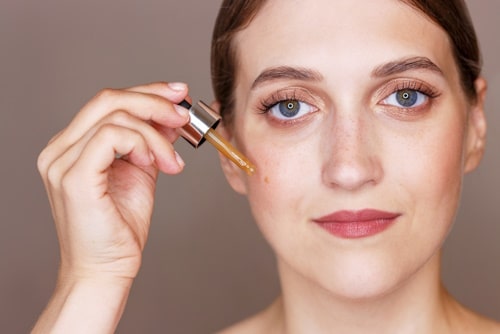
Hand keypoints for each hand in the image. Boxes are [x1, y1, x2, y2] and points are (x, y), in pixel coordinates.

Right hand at [37, 82, 189, 282]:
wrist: (107, 268)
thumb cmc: (121, 227)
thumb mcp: (141, 172)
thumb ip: (149, 143)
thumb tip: (170, 117)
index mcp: (73, 146)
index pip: (108, 101)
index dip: (146, 92)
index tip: (178, 94)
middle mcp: (60, 149)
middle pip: (108, 99)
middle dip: (154, 101)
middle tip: (183, 116)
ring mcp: (62, 162)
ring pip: (115, 115)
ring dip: (156, 133)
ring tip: (172, 161)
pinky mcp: (74, 177)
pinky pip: (111, 136)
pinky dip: (143, 143)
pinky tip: (157, 164)